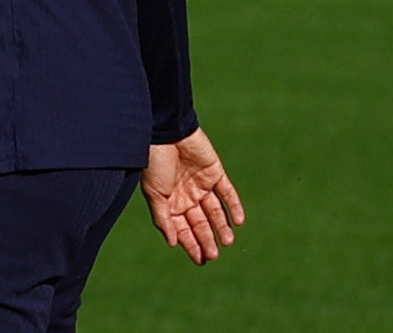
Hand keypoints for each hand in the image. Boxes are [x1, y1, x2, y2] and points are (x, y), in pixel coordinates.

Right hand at [141, 127, 244, 264]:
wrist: (166, 131)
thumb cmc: (154, 162)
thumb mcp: (154, 194)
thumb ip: (163, 218)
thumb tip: (173, 243)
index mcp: (170, 202)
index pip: (183, 229)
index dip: (191, 244)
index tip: (201, 260)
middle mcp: (187, 195)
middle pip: (200, 222)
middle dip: (206, 239)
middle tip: (214, 255)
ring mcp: (202, 184)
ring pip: (215, 211)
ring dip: (221, 226)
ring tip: (227, 241)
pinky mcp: (215, 172)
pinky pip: (227, 192)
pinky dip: (233, 206)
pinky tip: (238, 221)